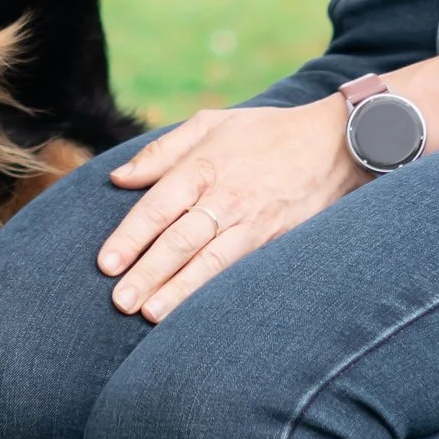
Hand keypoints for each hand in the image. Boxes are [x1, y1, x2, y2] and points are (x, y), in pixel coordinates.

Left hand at [98, 96, 354, 321]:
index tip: (106, 264)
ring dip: (178, 290)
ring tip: (150, 314)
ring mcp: (251, 221)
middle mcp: (225, 196)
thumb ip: (161, 151)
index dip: (131, 236)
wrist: (332, 143)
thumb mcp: (210, 123)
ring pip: (209, 261)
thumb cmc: (264, 132)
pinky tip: (197, 312)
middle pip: (179, 239)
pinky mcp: (273, 240)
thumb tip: (118, 178)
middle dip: (148, 272)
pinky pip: (238, 269)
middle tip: (119, 302)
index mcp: (203, 166)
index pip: (159, 205)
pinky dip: (215, 291)